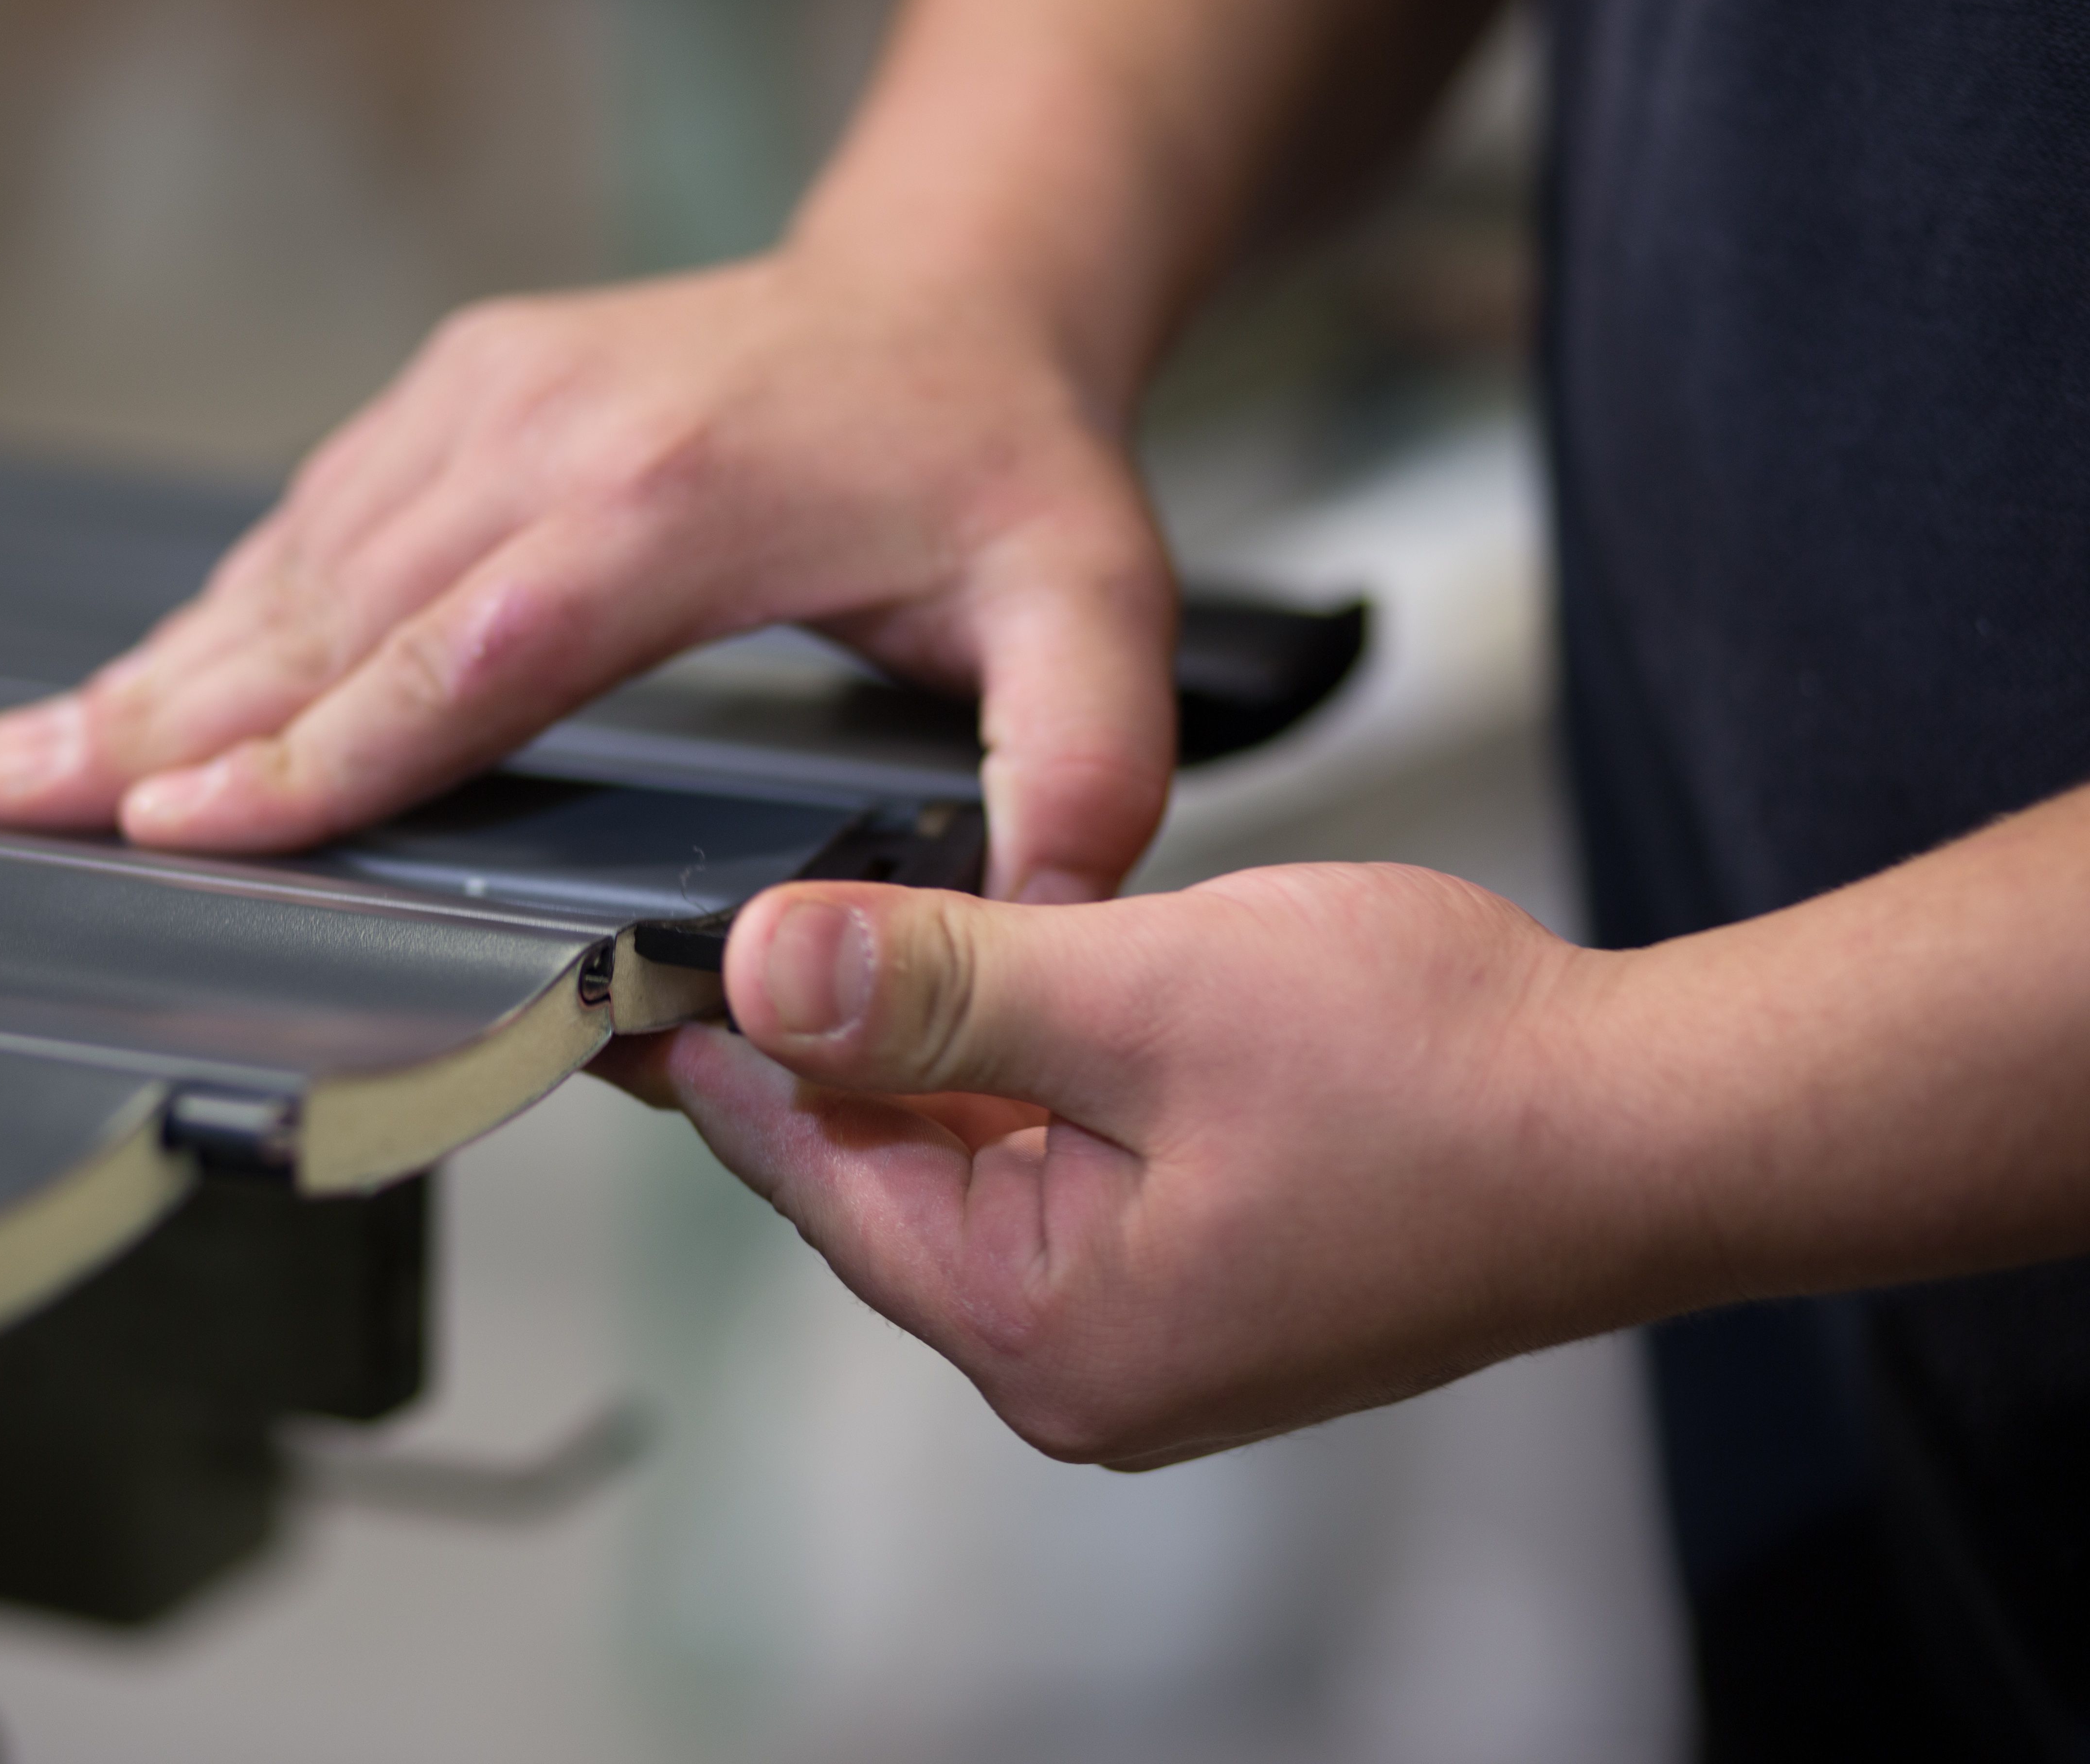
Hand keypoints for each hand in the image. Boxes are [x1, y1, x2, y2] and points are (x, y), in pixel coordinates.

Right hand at [0, 250, 1177, 900]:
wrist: (950, 291)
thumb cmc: (1004, 463)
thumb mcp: (1096, 611)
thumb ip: (1086, 766)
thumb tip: (1049, 913)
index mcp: (681, 499)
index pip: (473, 650)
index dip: (330, 752)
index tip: (190, 825)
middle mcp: (559, 427)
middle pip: (341, 602)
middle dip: (179, 720)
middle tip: (29, 808)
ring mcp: (499, 390)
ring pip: (305, 554)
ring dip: (169, 662)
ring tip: (31, 760)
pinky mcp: (473, 381)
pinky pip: (328, 507)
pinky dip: (233, 601)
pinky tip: (151, 671)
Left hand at [595, 866, 1702, 1466]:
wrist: (1650, 1120)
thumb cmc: (1438, 1073)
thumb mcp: (1145, 992)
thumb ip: (940, 983)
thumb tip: (770, 970)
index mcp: (1048, 1327)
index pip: (818, 1182)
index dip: (728, 1064)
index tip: (648, 980)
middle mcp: (1088, 1362)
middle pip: (889, 1185)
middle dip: (827, 1054)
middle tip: (742, 936)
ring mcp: (1157, 1328)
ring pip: (981, 1171)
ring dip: (934, 1058)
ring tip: (859, 946)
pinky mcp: (1214, 1278)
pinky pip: (1067, 1176)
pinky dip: (1028, 1085)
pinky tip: (1008, 1002)